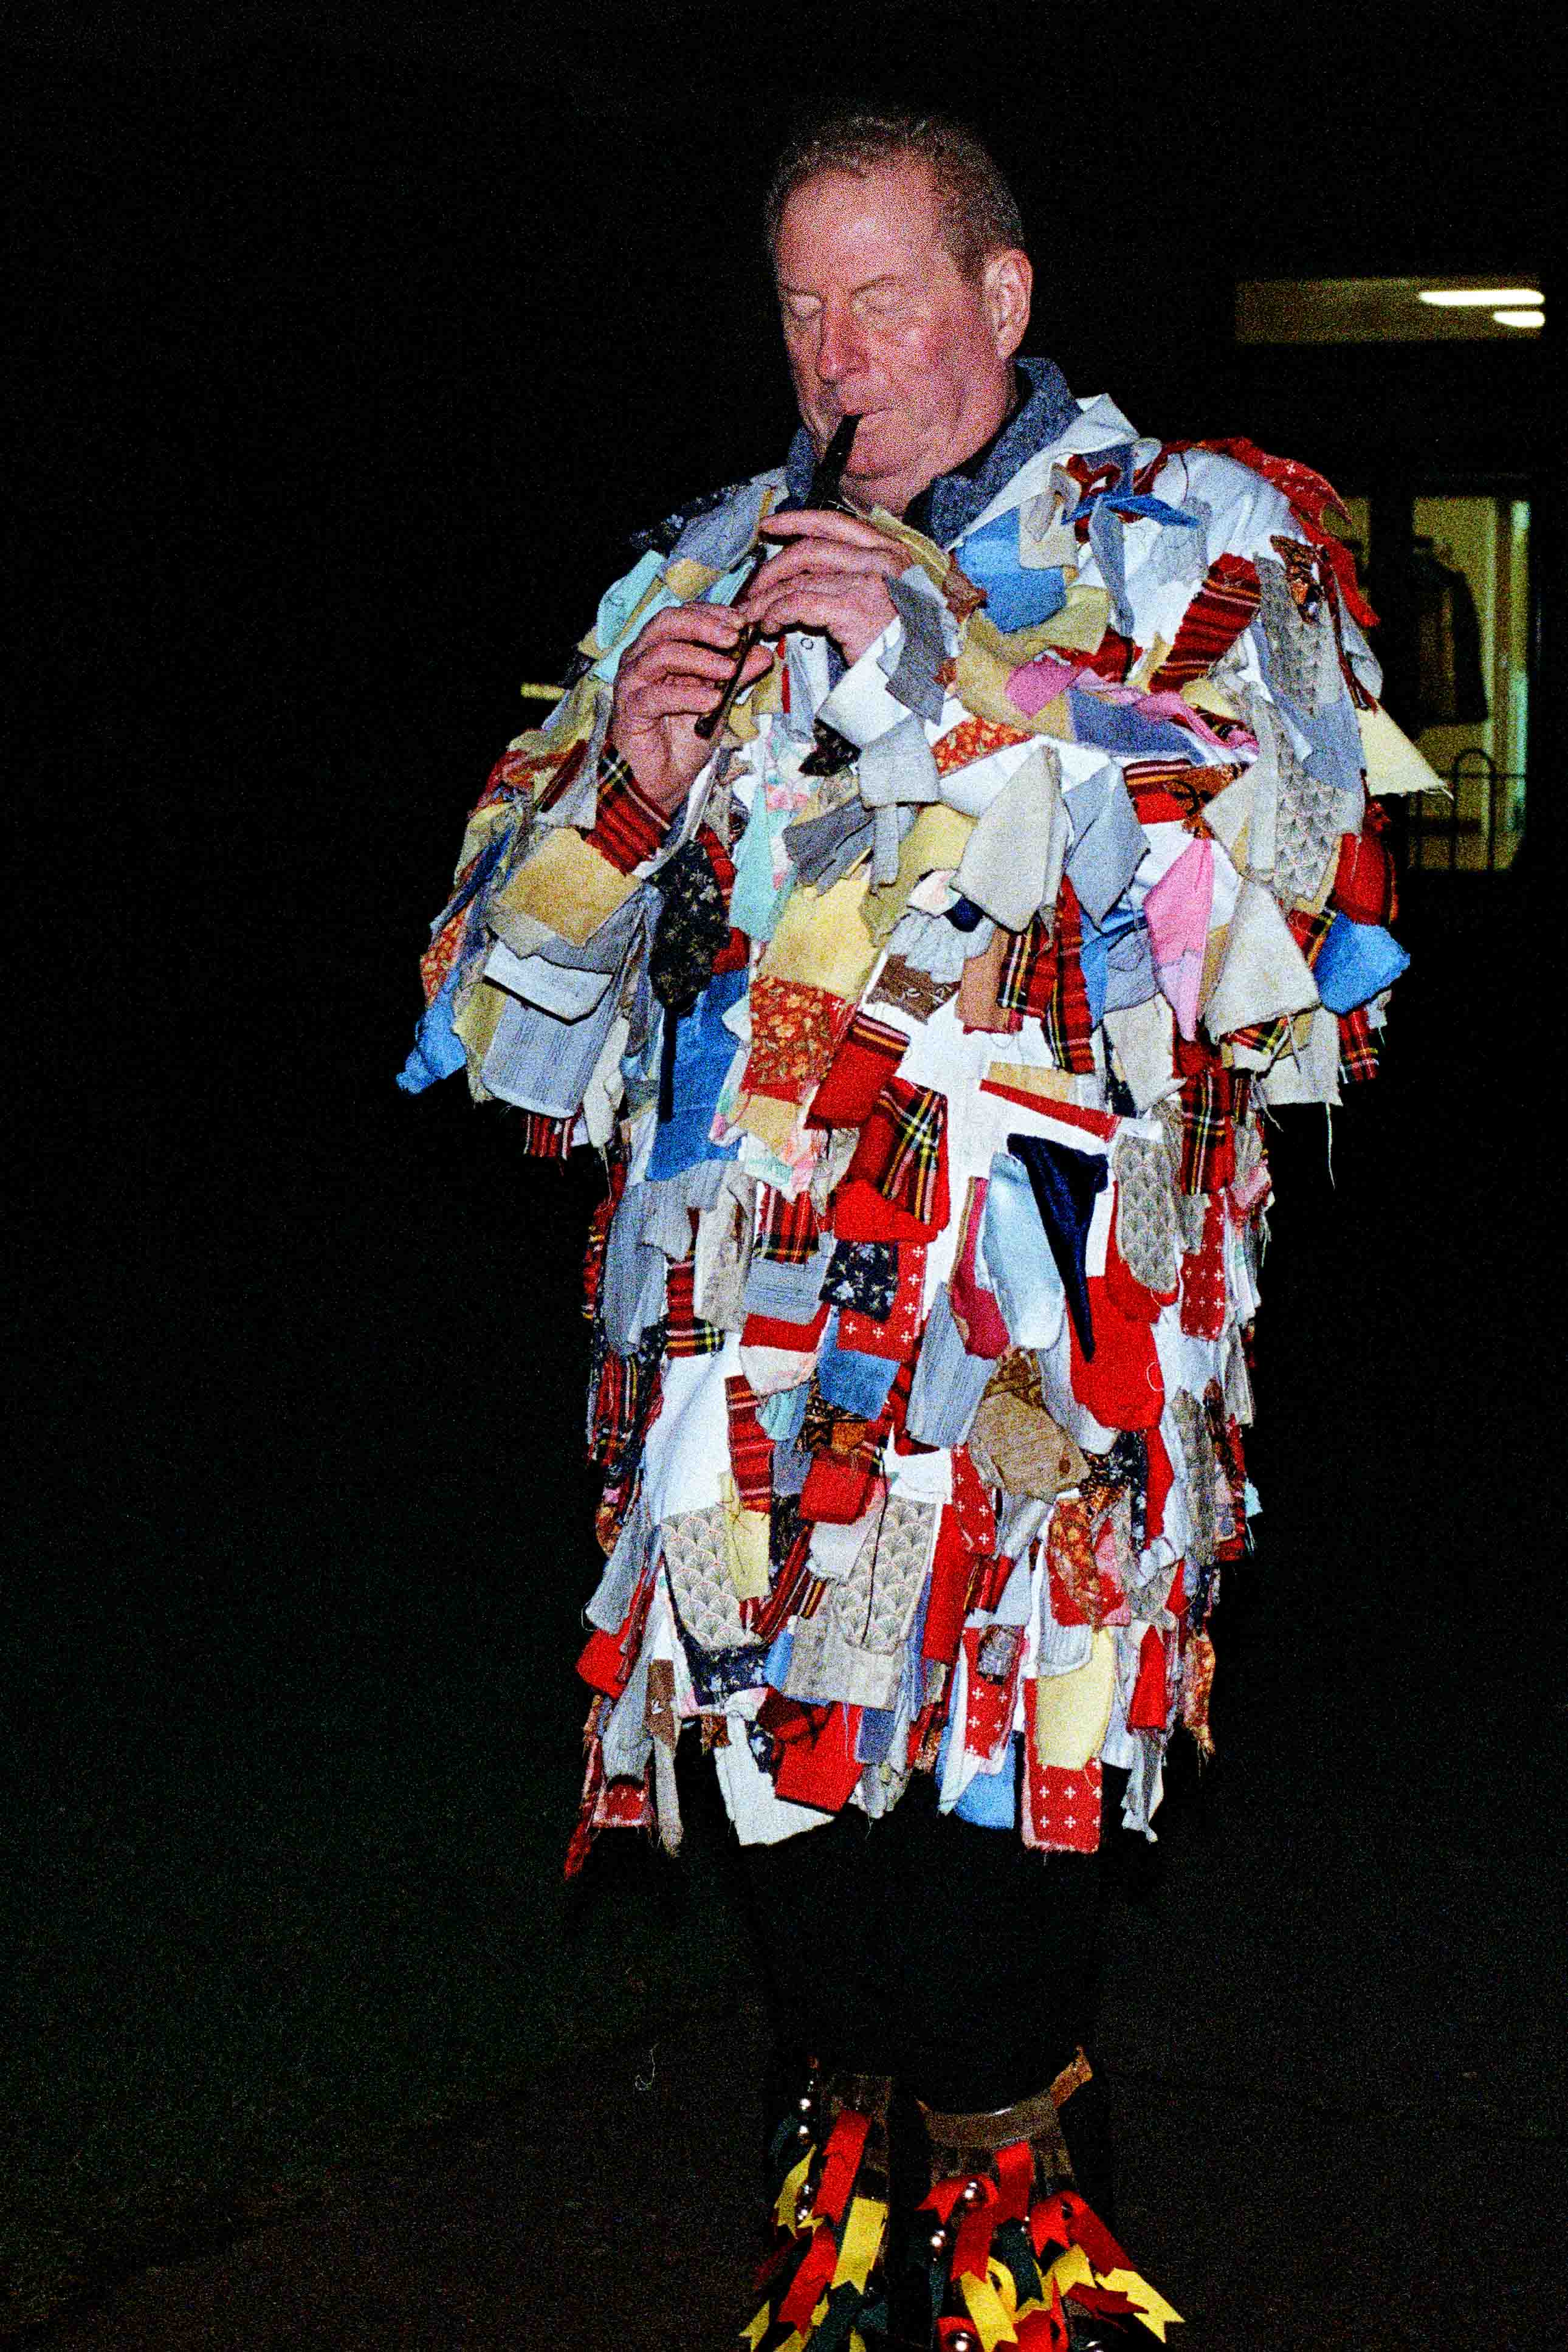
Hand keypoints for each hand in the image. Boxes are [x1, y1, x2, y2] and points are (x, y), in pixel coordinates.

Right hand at [607, 603, 774, 813]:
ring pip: (661, 654)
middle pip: (667, 623)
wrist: (661, 779)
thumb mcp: (718, 702)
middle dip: (704, 625)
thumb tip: (763, 652)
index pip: (683, 615)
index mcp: (660, 648)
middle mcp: (641, 659)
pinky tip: (712, 701)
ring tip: (729, 670)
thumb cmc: (682, 738)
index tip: (743, 622)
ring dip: (700, 658)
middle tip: (735, 637)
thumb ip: (736, 676)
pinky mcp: (629, 710)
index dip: (713, 614)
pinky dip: (687, 696)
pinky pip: (656, 696)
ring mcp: (632, 683)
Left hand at [740, 510, 905, 665]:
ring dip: (768, 598)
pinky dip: (776, 613)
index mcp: (889, 551)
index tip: (769, 527)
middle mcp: (881, 559)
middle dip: (773, 568)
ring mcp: (867, 582)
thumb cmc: (905, 645)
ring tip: (753, 615)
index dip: (796, 521)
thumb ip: (854, 577)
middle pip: (809, 549)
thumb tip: (807, 576)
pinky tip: (769, 626)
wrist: (924, 678)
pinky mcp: (852, 609)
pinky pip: (799, 603)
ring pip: (799, 580)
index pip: (834, 523)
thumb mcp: (887, 597)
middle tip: (753, 589)